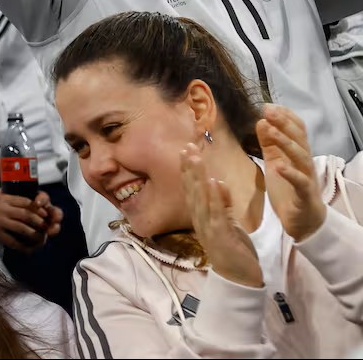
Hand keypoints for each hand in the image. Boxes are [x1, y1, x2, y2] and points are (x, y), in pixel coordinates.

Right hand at [0, 191, 52, 251]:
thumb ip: (2, 196)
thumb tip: (11, 192)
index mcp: (3, 198)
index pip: (26, 201)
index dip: (38, 208)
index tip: (44, 214)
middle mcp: (3, 208)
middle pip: (28, 214)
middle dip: (39, 222)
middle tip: (46, 229)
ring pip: (23, 228)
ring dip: (34, 235)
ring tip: (41, 240)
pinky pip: (13, 241)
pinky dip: (22, 247)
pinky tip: (28, 250)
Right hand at [182, 144, 262, 286]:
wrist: (240, 279)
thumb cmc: (235, 252)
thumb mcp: (231, 223)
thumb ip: (225, 205)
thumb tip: (219, 182)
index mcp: (202, 218)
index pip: (192, 190)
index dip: (188, 170)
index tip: (186, 150)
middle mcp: (200, 220)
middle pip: (191, 191)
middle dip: (189, 169)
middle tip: (186, 147)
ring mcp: (208, 228)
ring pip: (200, 199)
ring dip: (197, 178)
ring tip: (195, 158)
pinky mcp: (220, 236)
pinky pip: (216, 214)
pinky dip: (215, 198)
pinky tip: (214, 183)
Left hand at [259, 105, 325, 240]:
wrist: (302, 221)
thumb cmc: (289, 189)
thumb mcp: (275, 162)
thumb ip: (269, 144)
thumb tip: (261, 121)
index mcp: (296, 154)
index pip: (296, 130)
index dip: (285, 117)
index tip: (269, 105)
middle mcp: (304, 163)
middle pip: (298, 139)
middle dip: (284, 123)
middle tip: (268, 110)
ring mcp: (306, 178)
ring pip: (300, 156)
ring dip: (286, 142)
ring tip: (271, 130)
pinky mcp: (305, 195)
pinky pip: (300, 183)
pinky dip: (290, 174)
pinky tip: (279, 166)